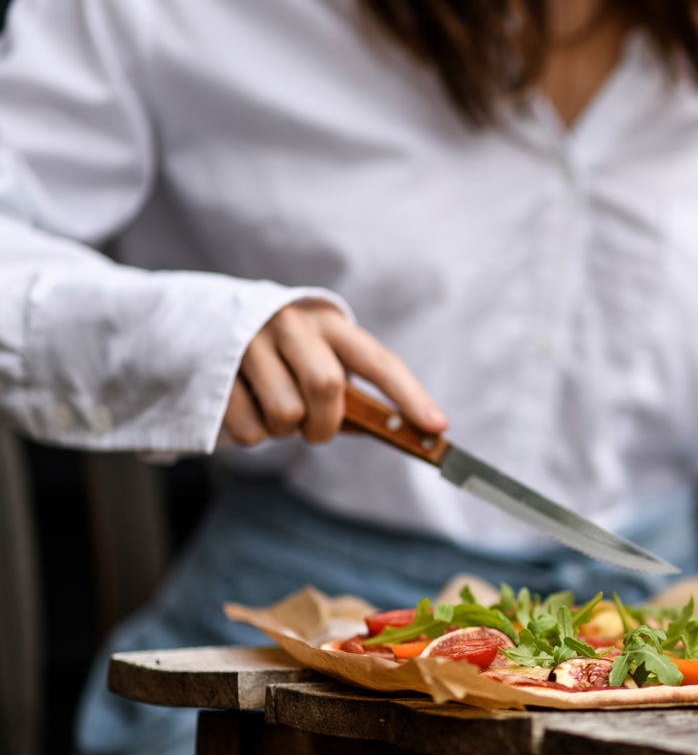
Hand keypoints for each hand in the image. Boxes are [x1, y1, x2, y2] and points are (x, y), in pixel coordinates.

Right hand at [222, 300, 446, 446]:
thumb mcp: (319, 357)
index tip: (437, 427)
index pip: (378, 361)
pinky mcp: (214, 365)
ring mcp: (249, 341)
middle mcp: (292, 324)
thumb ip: (350, 392)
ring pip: (286, 412)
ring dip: (287, 431)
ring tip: (276, 413)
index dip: (410, 395)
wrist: (203, 319)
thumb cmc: (282, 352)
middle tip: (317, 431)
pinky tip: (245, 408)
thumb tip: (396, 433)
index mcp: (329, 322)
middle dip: (326, 424)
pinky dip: (254, 435)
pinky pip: (248, 427)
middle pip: (327, 386)